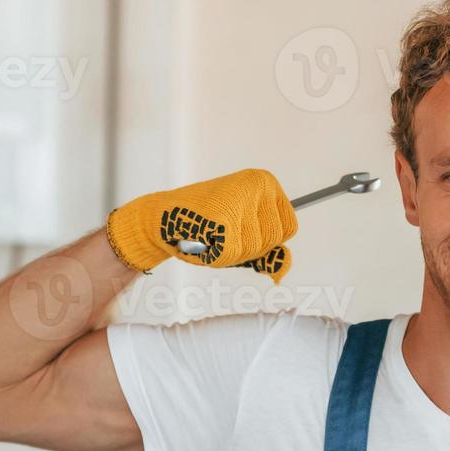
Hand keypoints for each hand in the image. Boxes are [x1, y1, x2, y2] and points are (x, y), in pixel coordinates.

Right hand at [105, 168, 297, 282]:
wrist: (160, 216)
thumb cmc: (203, 224)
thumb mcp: (244, 234)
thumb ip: (269, 250)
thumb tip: (283, 268)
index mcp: (264, 181)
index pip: (289, 227)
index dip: (268, 241)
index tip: (242, 229)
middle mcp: (256, 185)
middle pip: (275, 239)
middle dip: (250, 248)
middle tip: (222, 232)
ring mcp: (240, 200)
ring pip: (255, 249)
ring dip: (231, 252)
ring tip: (212, 234)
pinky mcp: (223, 218)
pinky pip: (233, 255)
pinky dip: (216, 256)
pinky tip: (202, 239)